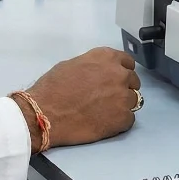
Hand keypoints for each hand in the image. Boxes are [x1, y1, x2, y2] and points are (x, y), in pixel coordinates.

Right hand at [11, 47, 140, 151]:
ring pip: (133, 101)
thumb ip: (93, 66)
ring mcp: (123, 97)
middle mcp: (119, 74)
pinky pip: (129, 119)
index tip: (114, 80)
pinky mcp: (122, 118)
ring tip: (104, 112)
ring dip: (122, 105)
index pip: (127, 63)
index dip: (121, 72)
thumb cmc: (53, 87)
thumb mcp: (73, 65)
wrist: (45, 113)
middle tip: (107, 98)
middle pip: (133, 81)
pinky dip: (118, 122)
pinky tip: (103, 123)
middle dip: (123, 88)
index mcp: (107, 57)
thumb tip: (99, 74)